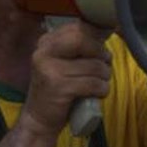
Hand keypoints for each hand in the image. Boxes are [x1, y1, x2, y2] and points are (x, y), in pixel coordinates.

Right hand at [20, 21, 111, 137]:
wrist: (39, 119)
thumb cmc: (59, 89)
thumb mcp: (64, 63)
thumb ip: (79, 47)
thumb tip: (108, 30)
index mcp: (46, 43)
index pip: (77, 27)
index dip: (97, 36)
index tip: (102, 49)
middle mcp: (44, 52)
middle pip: (83, 39)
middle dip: (100, 53)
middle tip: (104, 65)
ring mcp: (50, 70)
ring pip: (94, 65)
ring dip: (105, 76)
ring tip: (99, 83)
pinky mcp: (59, 88)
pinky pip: (93, 83)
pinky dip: (102, 89)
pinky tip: (97, 93)